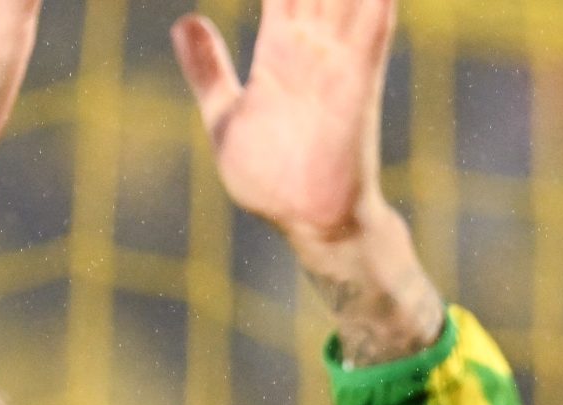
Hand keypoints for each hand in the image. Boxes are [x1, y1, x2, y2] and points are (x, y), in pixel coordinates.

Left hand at [173, 0, 391, 242]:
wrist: (310, 224)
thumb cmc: (271, 178)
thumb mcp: (226, 117)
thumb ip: (208, 70)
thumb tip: (186, 20)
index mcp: (278, 50)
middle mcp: (310, 50)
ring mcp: (336, 65)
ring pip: (345, 0)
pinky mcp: (357, 88)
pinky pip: (371, 33)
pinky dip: (376, 6)